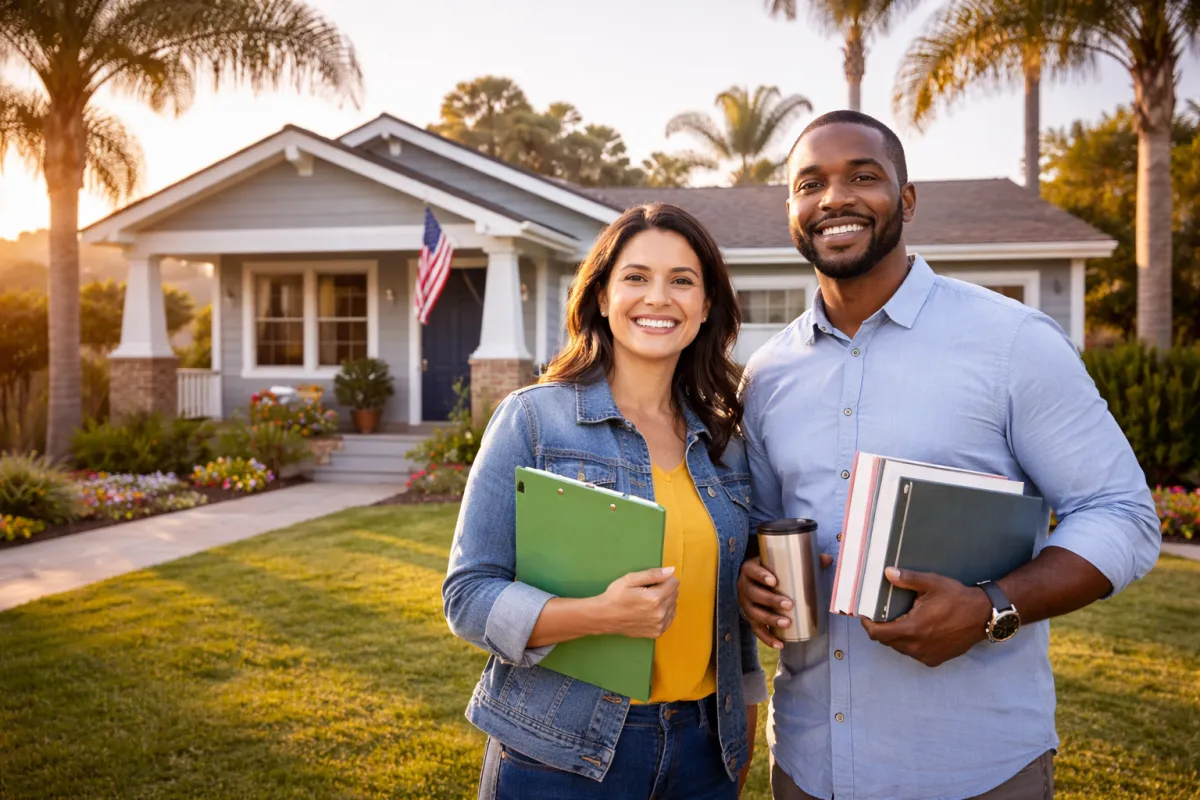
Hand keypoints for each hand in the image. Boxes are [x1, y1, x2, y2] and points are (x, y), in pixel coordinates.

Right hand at [596, 566, 678, 637]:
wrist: (604, 617)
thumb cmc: (615, 596)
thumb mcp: (630, 579)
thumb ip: (653, 574)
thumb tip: (671, 571)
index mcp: (655, 598)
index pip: (674, 583)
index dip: (663, 579)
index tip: (651, 582)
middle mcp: (660, 613)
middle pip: (675, 594)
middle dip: (665, 589)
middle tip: (647, 591)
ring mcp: (659, 625)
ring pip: (673, 606)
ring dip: (665, 601)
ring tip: (647, 601)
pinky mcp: (657, 632)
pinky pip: (669, 618)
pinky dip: (663, 613)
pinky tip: (650, 611)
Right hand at [737, 555, 832, 648]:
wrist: (755, 579)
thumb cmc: (772, 569)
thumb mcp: (781, 562)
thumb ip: (803, 560)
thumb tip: (827, 559)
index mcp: (750, 569)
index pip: (752, 571)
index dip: (760, 575)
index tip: (774, 581)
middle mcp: (744, 586)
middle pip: (754, 594)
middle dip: (771, 600)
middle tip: (789, 604)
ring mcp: (746, 603)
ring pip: (754, 613)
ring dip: (770, 619)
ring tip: (787, 623)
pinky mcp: (750, 617)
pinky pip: (756, 629)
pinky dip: (767, 638)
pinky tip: (780, 644)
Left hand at [861, 567, 992, 666]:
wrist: (983, 616)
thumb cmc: (957, 598)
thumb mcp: (932, 583)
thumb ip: (908, 579)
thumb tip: (887, 572)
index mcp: (912, 629)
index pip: (878, 634)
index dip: (868, 625)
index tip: (866, 616)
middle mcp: (917, 647)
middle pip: (887, 641)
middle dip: (882, 629)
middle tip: (884, 615)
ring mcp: (926, 656)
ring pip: (900, 649)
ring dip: (897, 637)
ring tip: (901, 621)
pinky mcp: (936, 660)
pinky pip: (914, 653)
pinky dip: (911, 644)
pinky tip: (918, 631)